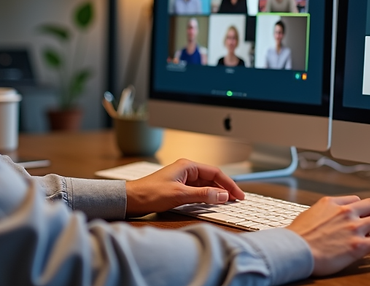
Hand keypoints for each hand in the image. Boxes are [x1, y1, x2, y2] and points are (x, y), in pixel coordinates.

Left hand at [124, 159, 244, 216]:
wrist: (131, 199)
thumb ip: (203, 194)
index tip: (239, 195)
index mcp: (187, 166)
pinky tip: (211, 203)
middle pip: (212, 178)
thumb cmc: (150, 193)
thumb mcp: (180, 195)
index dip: (229, 184)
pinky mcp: (178, 189)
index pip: (216, 172)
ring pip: (206, 185)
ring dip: (216, 193)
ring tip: (227, 202)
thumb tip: (222, 195)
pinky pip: (198, 191)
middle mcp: (186, 170)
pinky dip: (206, 197)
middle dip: (225, 189)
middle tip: (236, 200)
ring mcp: (182, 179)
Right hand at [287, 196, 369, 275]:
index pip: (355, 200)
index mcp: (331, 203)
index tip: (364, 220)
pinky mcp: (358, 245)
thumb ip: (321, 215)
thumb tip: (324, 222)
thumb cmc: (295, 239)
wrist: (292, 250)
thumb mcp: (307, 216)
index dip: (362, 211)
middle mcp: (345, 211)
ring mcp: (353, 227)